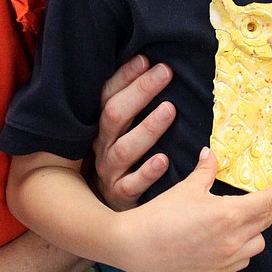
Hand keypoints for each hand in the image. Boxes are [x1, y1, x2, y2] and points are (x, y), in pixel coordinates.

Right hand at [92, 56, 176, 210]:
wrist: (111, 212)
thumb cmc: (128, 161)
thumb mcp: (126, 132)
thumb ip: (138, 106)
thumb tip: (163, 70)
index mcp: (103, 126)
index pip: (107, 95)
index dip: (125, 77)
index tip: (146, 59)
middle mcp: (101, 146)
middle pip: (114, 115)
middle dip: (140, 92)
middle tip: (165, 72)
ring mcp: (109, 172)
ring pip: (123, 149)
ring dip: (147, 127)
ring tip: (170, 109)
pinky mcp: (121, 196)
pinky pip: (132, 185)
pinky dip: (147, 172)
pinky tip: (164, 160)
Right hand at [120, 148, 271, 271]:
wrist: (140, 245)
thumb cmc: (163, 213)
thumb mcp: (187, 187)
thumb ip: (205, 170)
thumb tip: (211, 153)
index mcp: (230, 214)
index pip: (267, 201)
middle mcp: (234, 238)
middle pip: (266, 221)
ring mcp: (227, 257)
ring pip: (258, 243)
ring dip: (259, 230)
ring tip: (252, 219)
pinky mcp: (218, 271)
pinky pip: (244, 259)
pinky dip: (245, 248)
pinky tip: (235, 239)